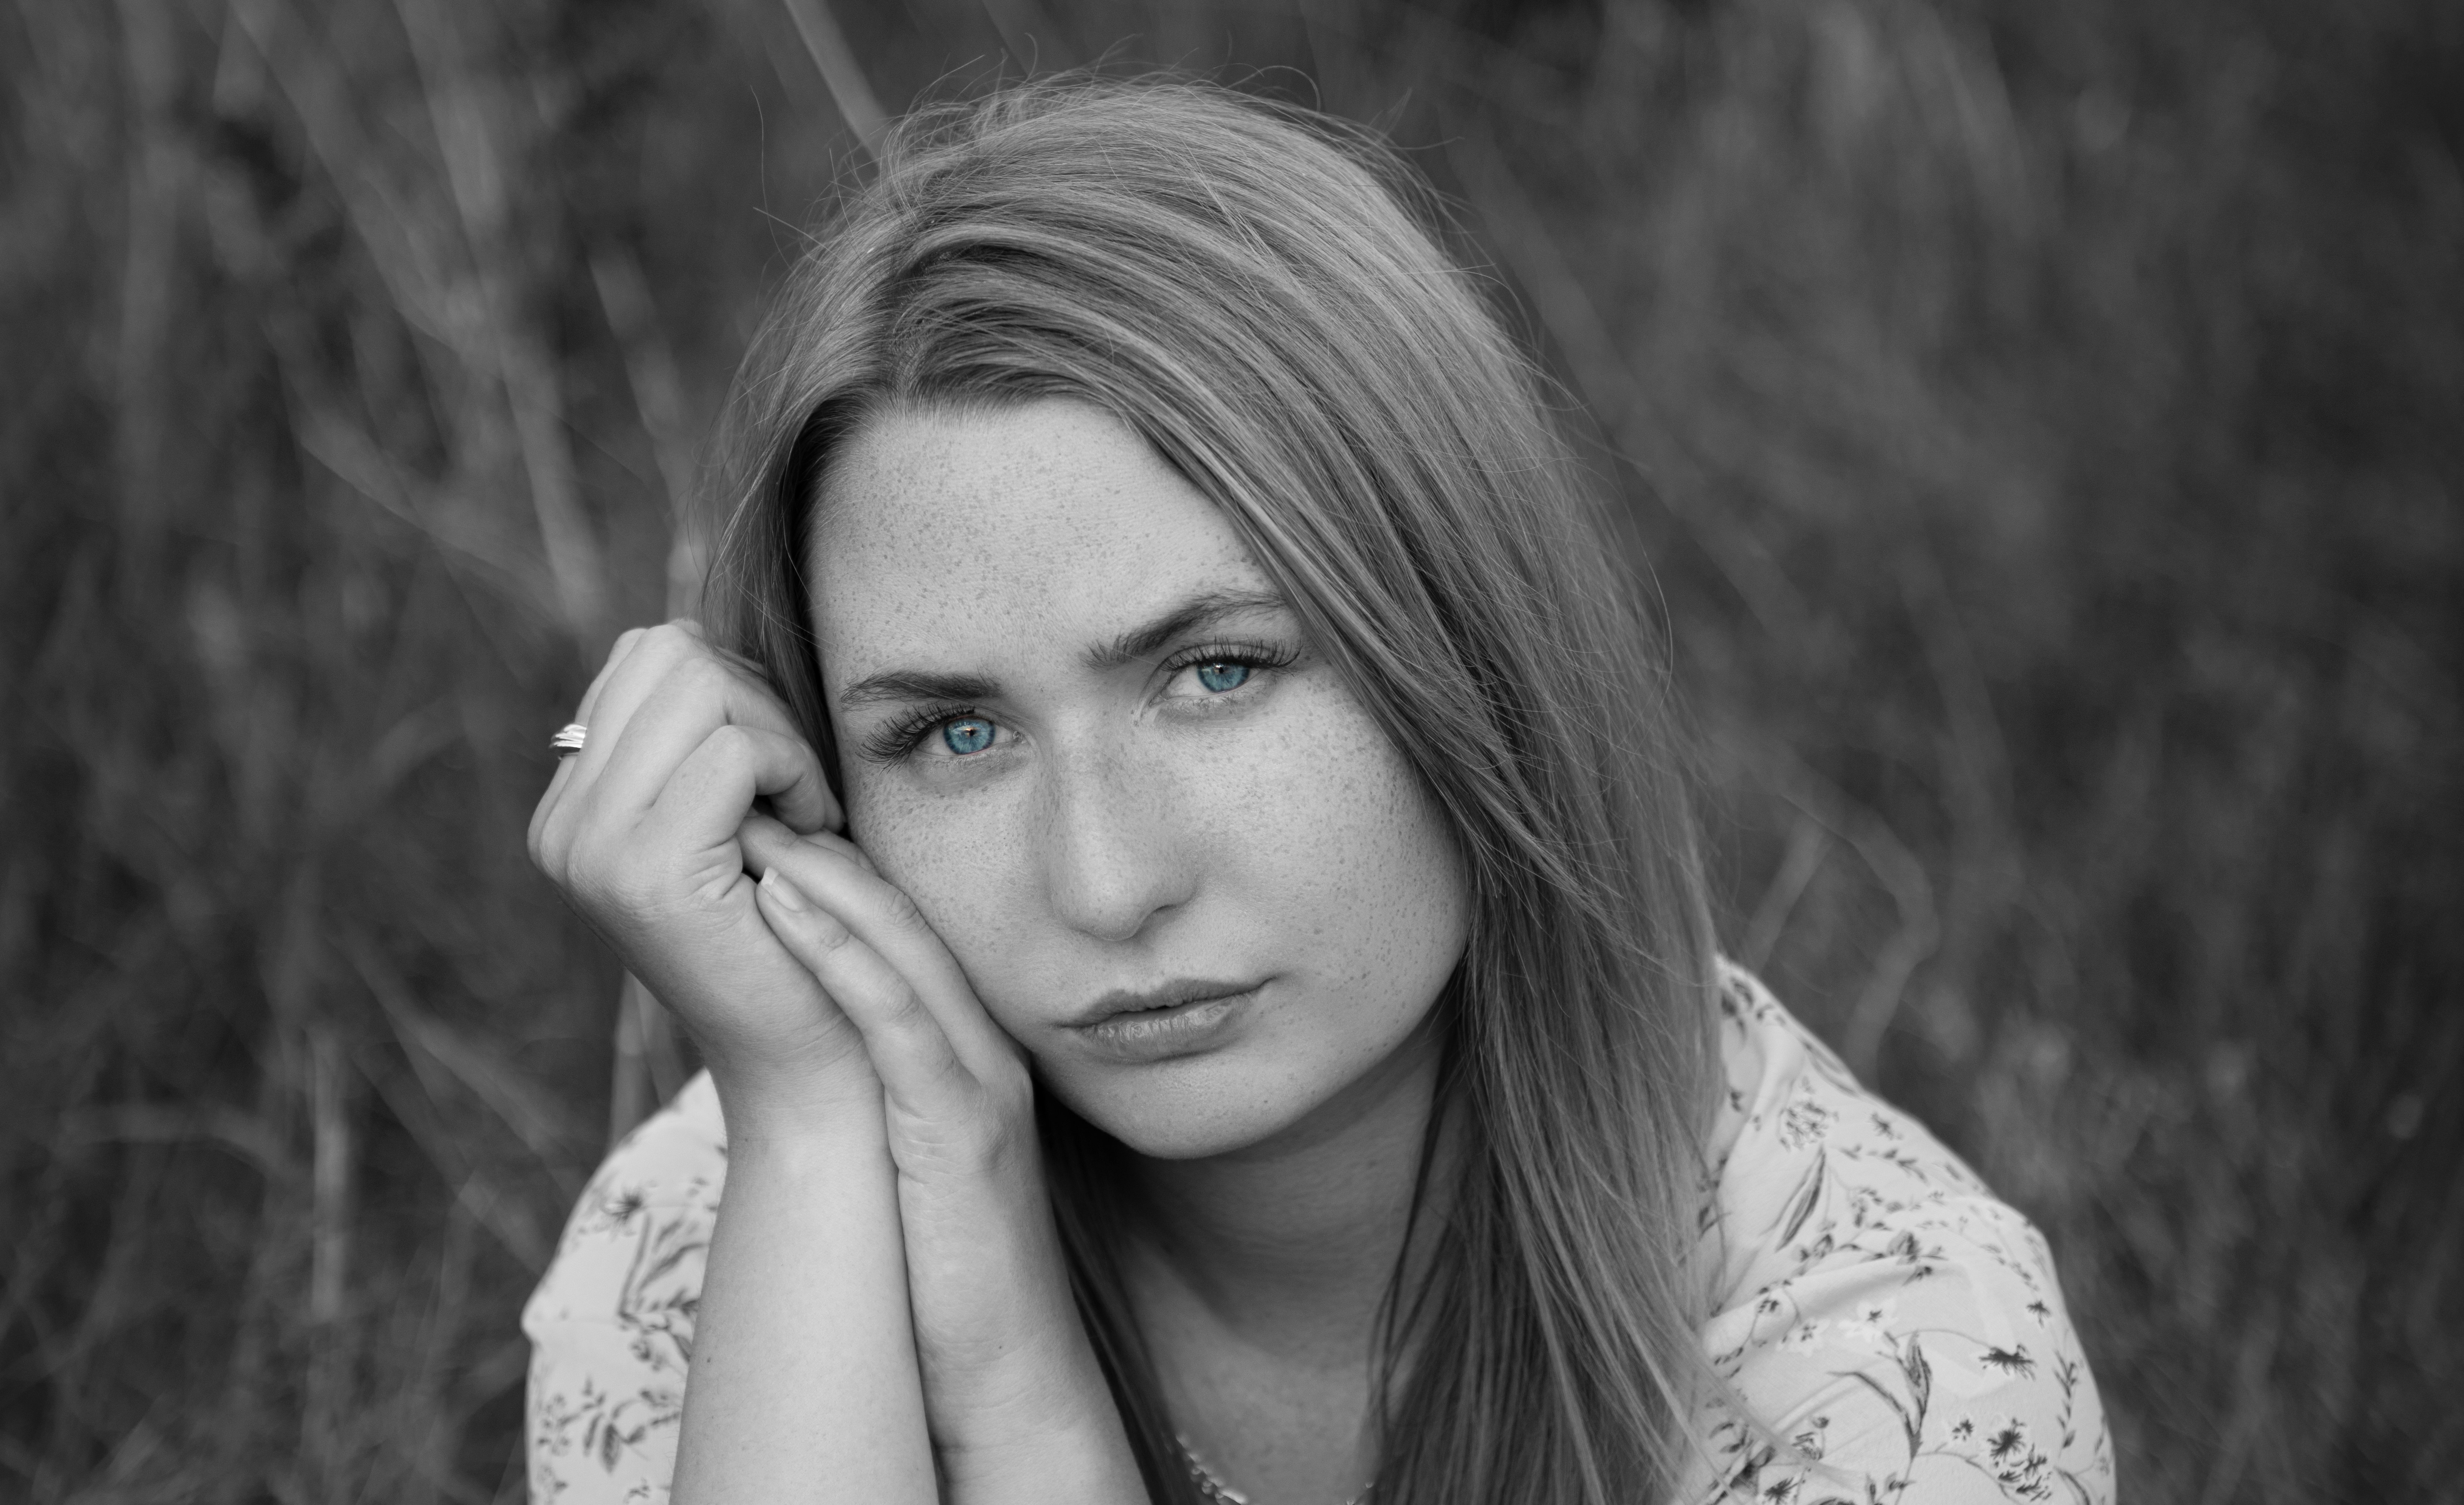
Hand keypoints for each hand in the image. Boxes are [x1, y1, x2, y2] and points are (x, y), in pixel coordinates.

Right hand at [527, 622, 874, 1130]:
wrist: (809, 1054)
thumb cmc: (797, 927)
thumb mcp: (732, 811)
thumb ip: (697, 733)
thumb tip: (700, 643)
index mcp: (572, 806)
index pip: (649, 655)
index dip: (736, 693)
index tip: (769, 775)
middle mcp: (563, 825)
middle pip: (670, 652)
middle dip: (756, 704)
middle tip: (791, 790)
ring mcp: (593, 849)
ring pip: (701, 687)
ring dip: (777, 740)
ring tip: (797, 815)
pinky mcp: (647, 873)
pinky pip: (734, 750)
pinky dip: (793, 776)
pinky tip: (807, 836)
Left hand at [741, 818, 1143, 1500]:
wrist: (1009, 1372)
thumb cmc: (949, 1268)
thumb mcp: (911, 1153)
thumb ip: (881, 1090)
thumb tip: (814, 1043)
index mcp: (970, 1054)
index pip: (906, 937)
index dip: (841, 870)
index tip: (769, 820)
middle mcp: (983, 1053)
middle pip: (909, 922)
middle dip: (831, 850)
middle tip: (754, 793)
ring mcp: (979, 1089)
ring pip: (905, 955)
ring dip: (829, 883)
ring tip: (756, 824)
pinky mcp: (960, 1134)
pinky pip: (898, 1025)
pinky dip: (842, 958)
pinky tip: (785, 909)